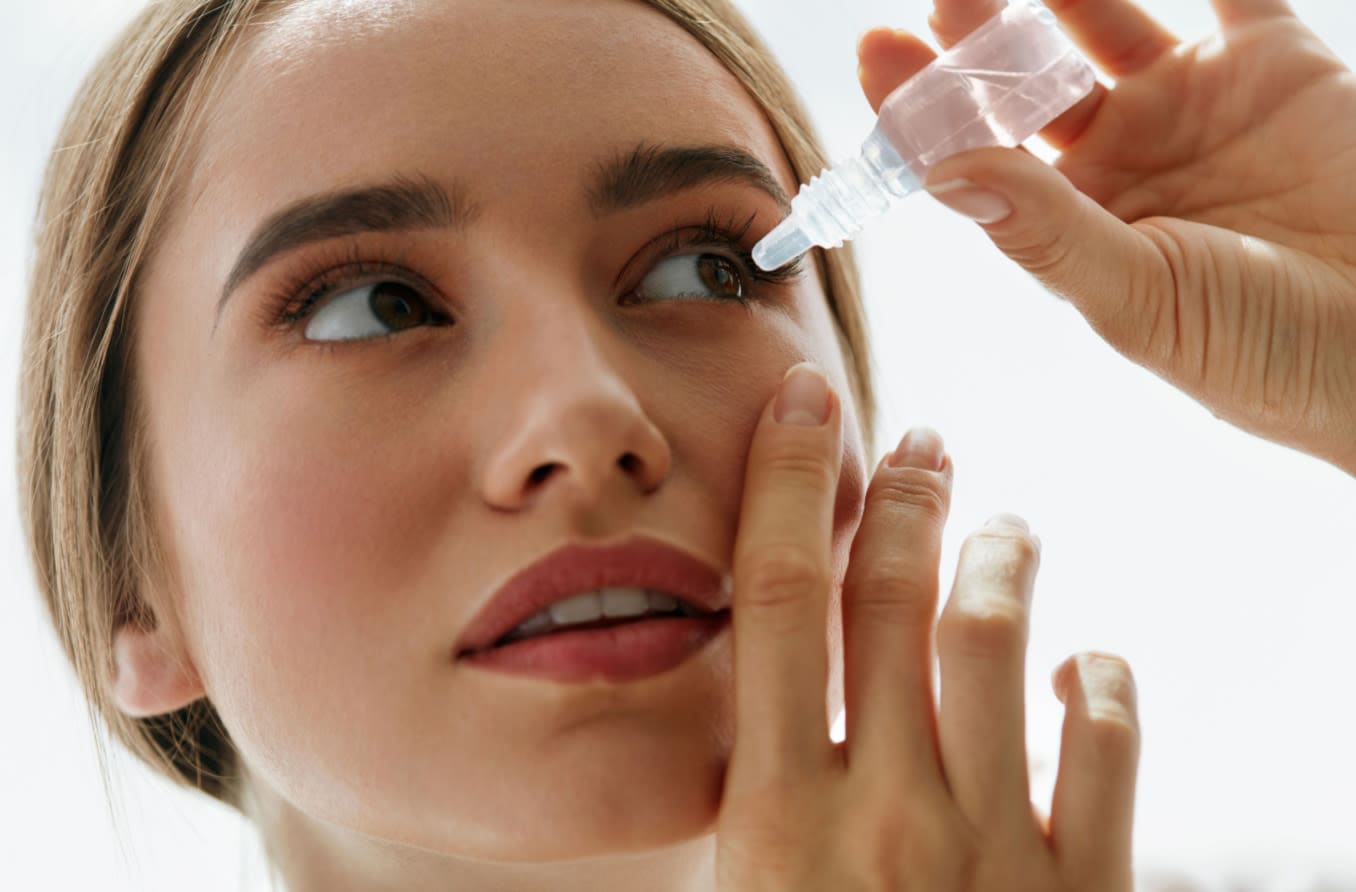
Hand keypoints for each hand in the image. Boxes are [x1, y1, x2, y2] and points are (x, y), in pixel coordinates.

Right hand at [714, 362, 1140, 890]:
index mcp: (780, 818)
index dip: (788, 481)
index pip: (779, 602)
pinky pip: (1107, 746)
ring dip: (998, 558)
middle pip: (891, 599)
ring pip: (994, 641)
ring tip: (1004, 527)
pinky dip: (1098, 680)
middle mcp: (885, 817)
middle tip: (924, 448)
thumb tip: (773, 695)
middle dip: (906, 499)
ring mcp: (992, 854)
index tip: (804, 401)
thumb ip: (759, 798)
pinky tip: (1078, 663)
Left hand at [857, 0, 1355, 474]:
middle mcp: (1118, 159)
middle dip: (976, 36)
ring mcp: (1189, 106)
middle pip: (1025, 82)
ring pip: (1100, 20)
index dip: (927, 109)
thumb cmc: (1265, 352)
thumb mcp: (1142, 298)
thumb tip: (943, 172)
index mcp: (1071, 224)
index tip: (877, 51)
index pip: (979, 155)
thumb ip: (1046, 233)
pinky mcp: (1270, 62)